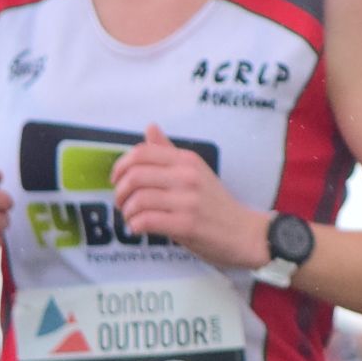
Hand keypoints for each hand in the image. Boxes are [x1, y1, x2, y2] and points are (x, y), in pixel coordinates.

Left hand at [111, 125, 268, 271]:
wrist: (244, 233)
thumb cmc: (216, 203)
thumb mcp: (196, 171)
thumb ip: (169, 151)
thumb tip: (150, 127)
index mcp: (187, 160)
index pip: (143, 152)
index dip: (121, 165)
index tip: (117, 179)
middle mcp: (187, 176)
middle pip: (135, 175)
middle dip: (120, 191)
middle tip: (122, 202)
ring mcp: (187, 200)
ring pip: (138, 200)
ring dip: (127, 212)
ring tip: (132, 217)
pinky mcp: (186, 224)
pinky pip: (146, 220)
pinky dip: (135, 225)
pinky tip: (139, 228)